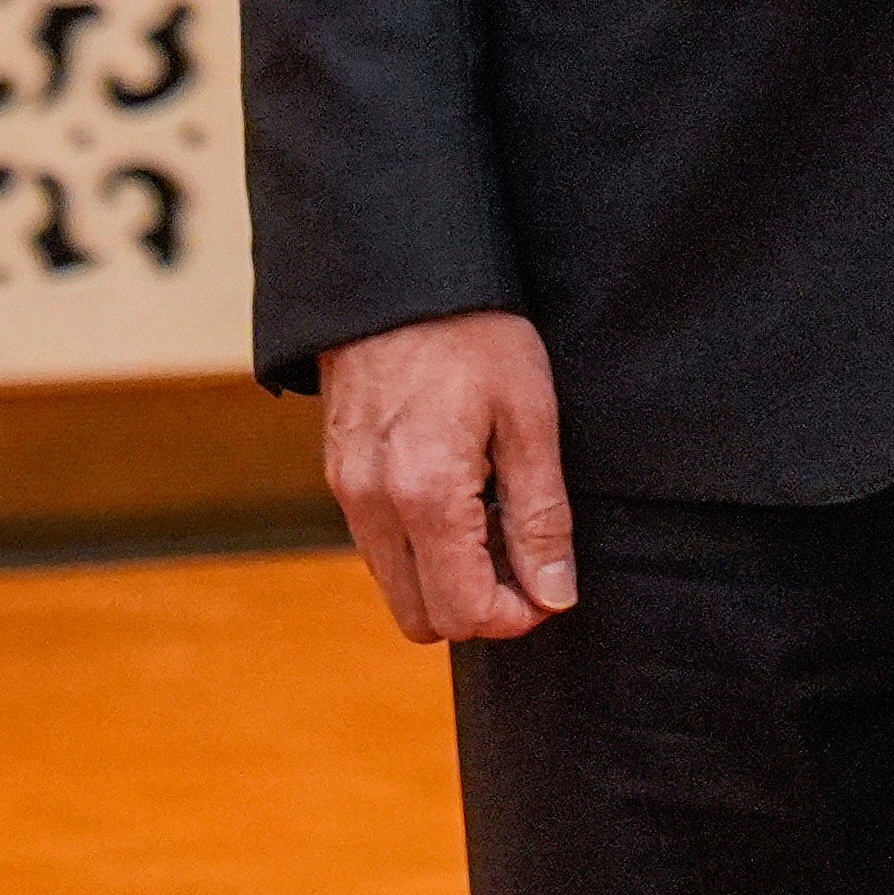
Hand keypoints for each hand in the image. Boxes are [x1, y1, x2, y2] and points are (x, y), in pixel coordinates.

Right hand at [321, 308, 575, 644]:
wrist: (401, 276)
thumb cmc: (476, 334)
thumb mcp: (531, 417)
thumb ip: (541, 516)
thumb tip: (554, 595)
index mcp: (424, 494)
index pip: (464, 611)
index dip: (516, 616)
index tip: (551, 587)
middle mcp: (371, 506)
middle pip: (423, 619)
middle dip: (480, 607)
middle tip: (529, 560)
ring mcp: (347, 493)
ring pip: (397, 587)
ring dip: (449, 580)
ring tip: (500, 520)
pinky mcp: (339, 476)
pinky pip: (380, 548)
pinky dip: (422, 549)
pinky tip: (463, 499)